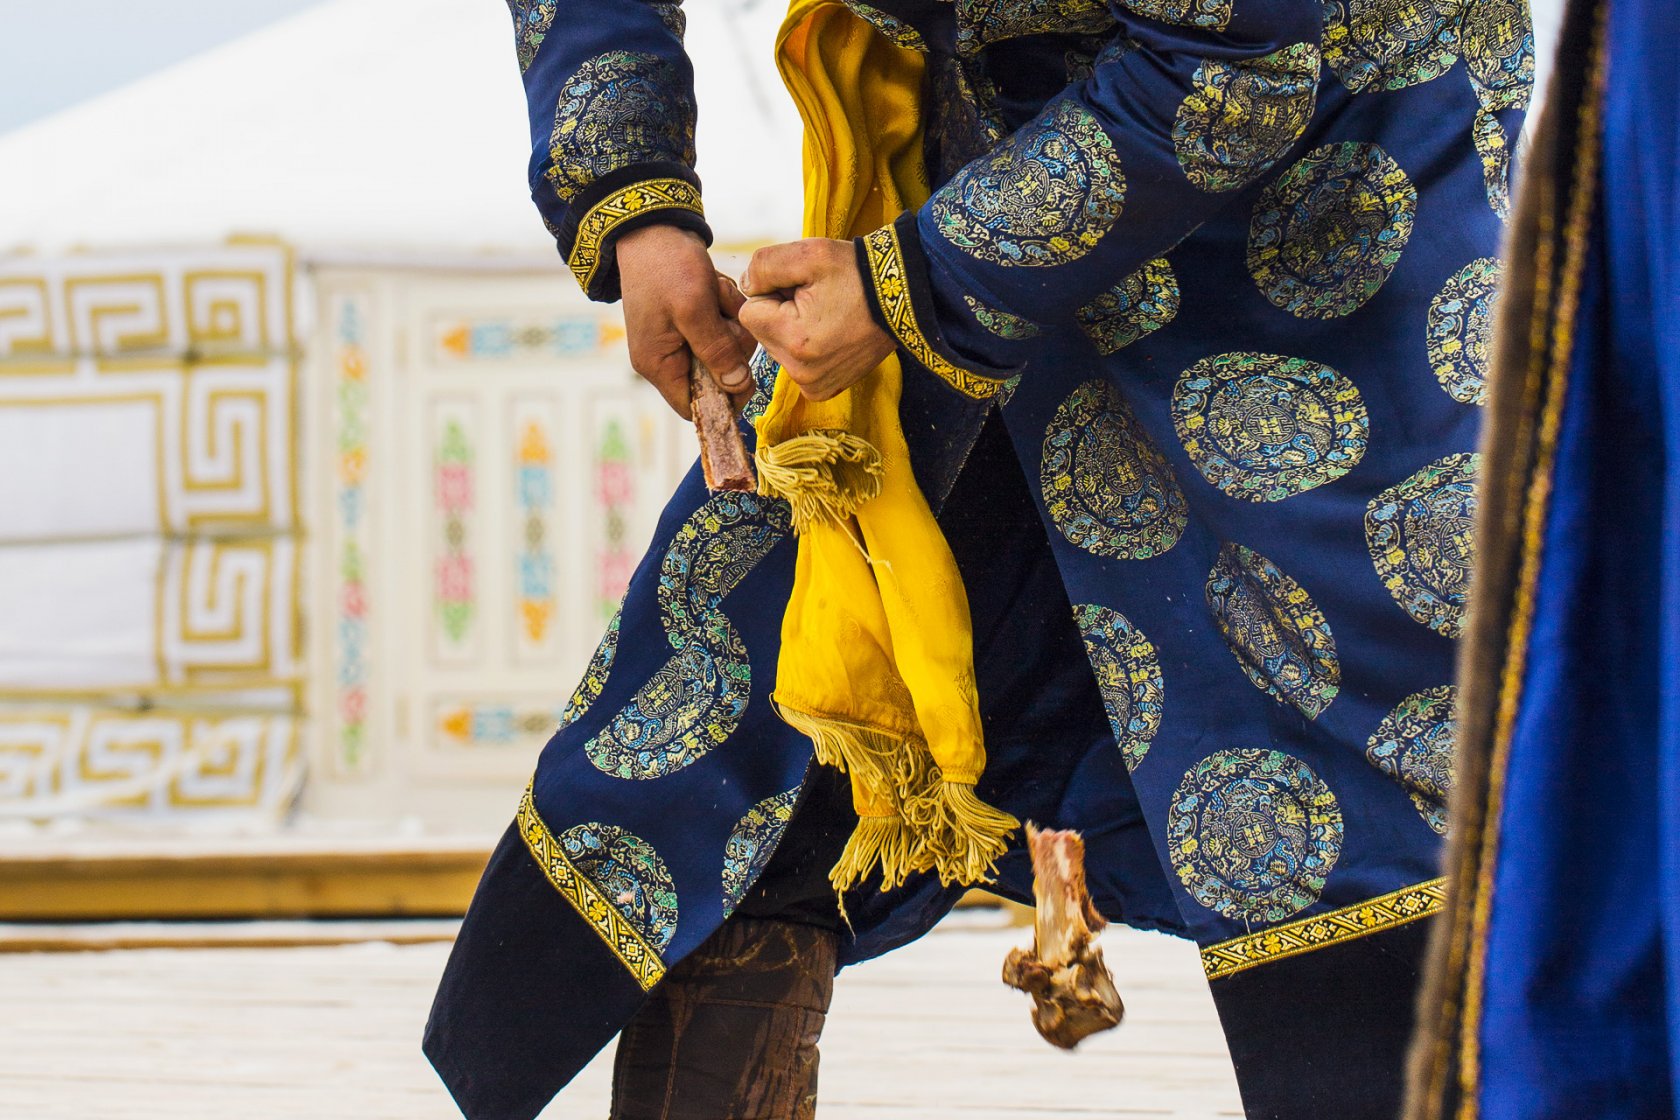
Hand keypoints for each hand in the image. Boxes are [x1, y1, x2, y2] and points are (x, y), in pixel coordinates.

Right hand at [616, 224, 755, 418]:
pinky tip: (715, 287)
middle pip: (716, 376)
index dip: (724, 401)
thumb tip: (737, 386)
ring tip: (716, 291)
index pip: (694, 407)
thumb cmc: (666, 266)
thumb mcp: (694, 308)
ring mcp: (679, 338)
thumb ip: (716, 350)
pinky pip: (721, 327)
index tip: (748, 377)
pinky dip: (724, 308)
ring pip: (724, 348)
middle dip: (730, 345)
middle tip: (726, 314)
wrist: (653, 227)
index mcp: (658, 364)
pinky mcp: (691, 320)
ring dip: (729, 321)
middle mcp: (666, 358)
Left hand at [737, 238, 894, 402]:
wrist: (901, 296)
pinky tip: (832, 333)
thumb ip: (763, 266)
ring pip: (778, 348)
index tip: (801, 288)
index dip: (771, 292)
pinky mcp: (824, 390)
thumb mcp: (809, 254)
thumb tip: (746, 286)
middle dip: (781, 313)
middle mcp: (802, 373)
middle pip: (763, 333)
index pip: (748, 313)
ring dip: (793, 329)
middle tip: (818, 300)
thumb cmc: (857, 272)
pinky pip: (795, 363)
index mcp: (794, 340)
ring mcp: (814, 385)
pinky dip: (807, 348)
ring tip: (829, 315)